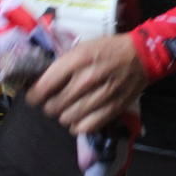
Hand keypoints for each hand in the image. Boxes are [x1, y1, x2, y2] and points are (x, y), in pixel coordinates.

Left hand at [26, 33, 147, 134]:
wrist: (143, 55)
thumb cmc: (109, 49)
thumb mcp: (83, 47)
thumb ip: (62, 64)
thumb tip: (40, 82)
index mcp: (77, 59)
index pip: (44, 87)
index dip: (33, 96)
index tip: (33, 96)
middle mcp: (87, 78)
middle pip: (53, 106)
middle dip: (49, 106)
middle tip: (53, 102)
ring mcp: (101, 95)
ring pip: (67, 118)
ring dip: (64, 115)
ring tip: (68, 108)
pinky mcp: (113, 109)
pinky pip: (85, 127)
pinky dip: (78, 125)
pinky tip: (79, 117)